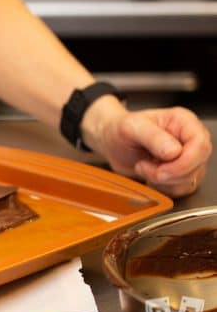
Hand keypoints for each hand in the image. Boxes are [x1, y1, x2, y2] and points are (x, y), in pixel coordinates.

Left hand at [83, 99, 211, 196]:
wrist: (110, 142)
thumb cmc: (119, 129)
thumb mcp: (130, 128)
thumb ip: (152, 137)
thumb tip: (174, 152)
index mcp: (184, 122)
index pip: (200, 146)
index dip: (184, 163)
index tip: (161, 169)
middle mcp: (190, 139)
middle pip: (197, 166)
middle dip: (170, 174)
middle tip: (144, 167)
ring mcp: (187, 157)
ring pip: (190, 180)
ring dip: (164, 182)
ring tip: (143, 167)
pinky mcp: (180, 173)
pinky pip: (181, 189)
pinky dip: (163, 188)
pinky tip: (148, 176)